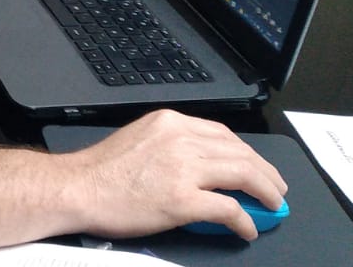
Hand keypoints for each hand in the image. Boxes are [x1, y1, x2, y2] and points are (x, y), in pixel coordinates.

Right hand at [59, 110, 286, 240]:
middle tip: (275, 189)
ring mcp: (182, 169)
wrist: (76, 188)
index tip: (257, 166)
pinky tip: (248, 229)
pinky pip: (228, 209)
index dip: (247, 153)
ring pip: (242, 175)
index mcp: (170, 123)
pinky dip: (245, 220)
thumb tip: (202, 168)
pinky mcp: (182, 200)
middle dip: (265, 172)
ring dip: (265, 192)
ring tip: (272, 205)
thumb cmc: (100, 171)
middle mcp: (180, 139)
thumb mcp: (140, 140)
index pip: (223, 134)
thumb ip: (171, 146)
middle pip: (240, 152)